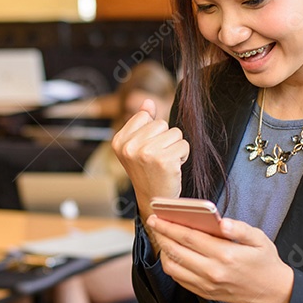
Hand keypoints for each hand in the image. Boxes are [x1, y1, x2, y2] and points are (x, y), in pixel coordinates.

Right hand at [110, 98, 189, 219]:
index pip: (145, 116)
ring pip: (174, 133)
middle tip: (158, 158)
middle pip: (161, 123)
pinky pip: (184, 145)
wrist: (155, 201)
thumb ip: (142, 122)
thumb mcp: (138, 146)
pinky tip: (173, 168)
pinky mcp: (164, 160)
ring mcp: (146, 153)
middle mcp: (130, 147)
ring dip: (175, 147)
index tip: (147, 150)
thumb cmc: (148, 172)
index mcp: (119, 141)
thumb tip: (148, 102)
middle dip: (165, 139)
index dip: (152, 131)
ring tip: (165, 163)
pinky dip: (183, 155)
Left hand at [145, 214, 294, 302]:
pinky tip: (172, 254)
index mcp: (225, 255)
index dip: (170, 226)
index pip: (189, 237)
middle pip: (176, 251)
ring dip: (163, 251)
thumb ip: (239, 229)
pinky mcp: (205, 294)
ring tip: (163, 237)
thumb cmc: (265, 262)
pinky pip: (179, 279)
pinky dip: (171, 265)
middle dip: (161, 235)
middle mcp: (212, 272)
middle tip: (154, 223)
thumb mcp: (259, 239)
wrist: (273, 293)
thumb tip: (222, 221)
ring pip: (173, 267)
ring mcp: (207, 285)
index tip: (157, 216)